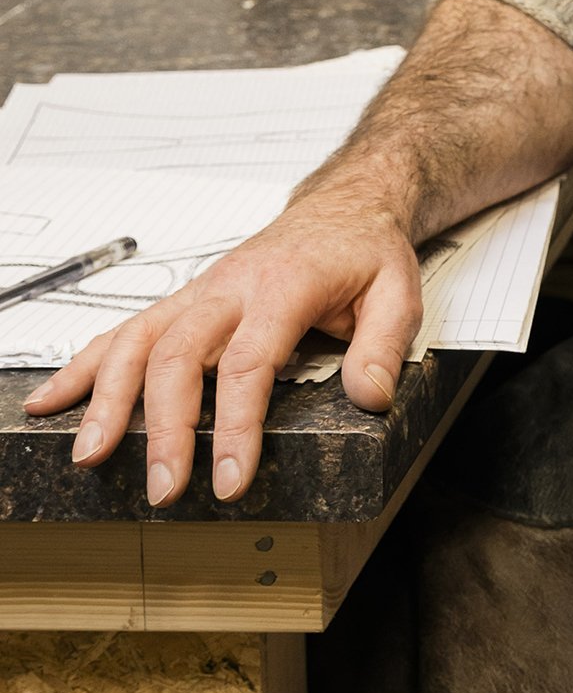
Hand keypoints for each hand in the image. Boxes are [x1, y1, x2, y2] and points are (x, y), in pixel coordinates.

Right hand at [20, 187, 424, 506]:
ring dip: (106, 398)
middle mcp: (231, 287)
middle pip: (179, 355)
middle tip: (164, 487)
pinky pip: (125, 331)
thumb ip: (382, 347)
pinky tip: (52, 403)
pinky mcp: (184, 302)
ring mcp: (200, 292)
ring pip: (138, 341)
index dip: (236, 425)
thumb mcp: (399, 291)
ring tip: (88, 454)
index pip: (250, 361)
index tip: (229, 479)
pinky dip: (84, 366)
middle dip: (164, 427)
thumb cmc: (365, 250)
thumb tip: (369, 399)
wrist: (343, 204)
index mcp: (285, 286)